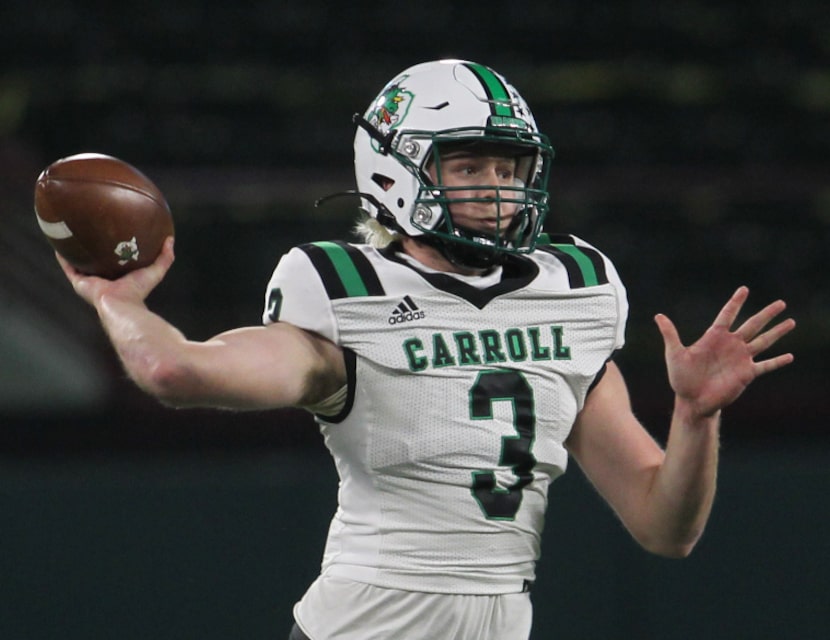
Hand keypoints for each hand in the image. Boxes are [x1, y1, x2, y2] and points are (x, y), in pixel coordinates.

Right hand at [56, 236, 175, 307]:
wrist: (121, 304)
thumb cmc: (138, 291)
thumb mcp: (155, 270)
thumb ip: (165, 257)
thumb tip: (171, 240)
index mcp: (118, 277)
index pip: (115, 261)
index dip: (113, 249)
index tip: (113, 234)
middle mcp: (102, 279)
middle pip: (96, 261)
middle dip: (93, 248)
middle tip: (90, 228)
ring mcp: (89, 281)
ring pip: (79, 262)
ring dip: (75, 250)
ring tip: (70, 232)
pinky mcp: (79, 282)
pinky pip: (68, 267)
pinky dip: (63, 256)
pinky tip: (59, 244)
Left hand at [654, 286, 795, 417]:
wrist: (691, 401)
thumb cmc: (681, 378)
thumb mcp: (675, 354)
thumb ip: (670, 334)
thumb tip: (658, 316)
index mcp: (714, 337)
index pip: (727, 315)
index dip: (736, 302)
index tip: (744, 289)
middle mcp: (730, 345)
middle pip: (752, 325)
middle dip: (766, 314)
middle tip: (781, 302)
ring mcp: (740, 359)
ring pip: (763, 341)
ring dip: (777, 332)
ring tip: (791, 321)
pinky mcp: (747, 374)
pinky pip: (766, 366)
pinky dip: (777, 361)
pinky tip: (790, 356)